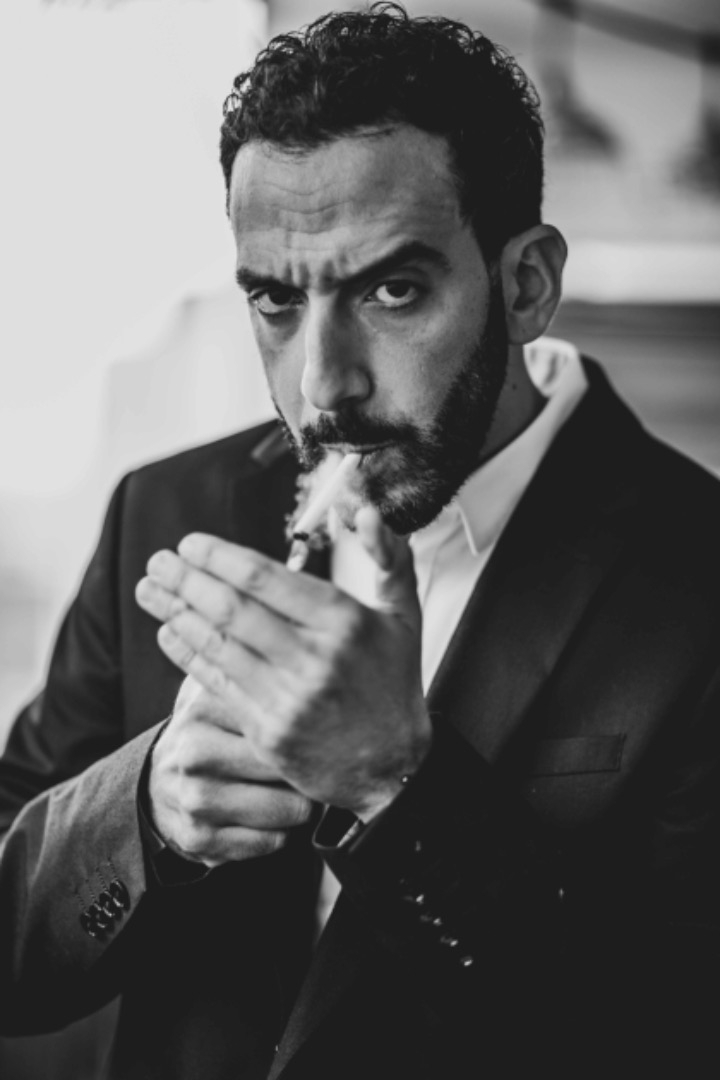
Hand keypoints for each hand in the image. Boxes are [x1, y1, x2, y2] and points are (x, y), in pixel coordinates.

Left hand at [136, 508, 431, 819]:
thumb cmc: (393, 681)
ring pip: (218, 644)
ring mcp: (289, 698)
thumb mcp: (405, 615)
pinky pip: (217, 683)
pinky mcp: (268, 731)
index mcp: (345, 622)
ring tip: (148, 589)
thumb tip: (367, 510)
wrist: (392, 767)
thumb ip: (389, 557)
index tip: (191, 543)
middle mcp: (315, 658)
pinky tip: (169, 630)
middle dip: (187, 579)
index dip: (220, 556)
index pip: (267, 578)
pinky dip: (188, 653)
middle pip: (233, 608)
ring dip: (176, 611)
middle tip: (159, 559)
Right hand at [148, 674, 314, 866]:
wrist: (160, 785)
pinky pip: (273, 842)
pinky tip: (268, 816)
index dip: (315, 725)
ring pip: (291, 809)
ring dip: (301, 804)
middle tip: (312, 761)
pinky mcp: (199, 838)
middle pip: (293, 763)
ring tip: (289, 788)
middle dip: (311, 767)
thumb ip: (257, 664)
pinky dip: (281, 832)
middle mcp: (195, 750)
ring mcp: (195, 798)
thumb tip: (301, 639)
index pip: (285, 717)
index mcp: (205, 705)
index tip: (327, 724)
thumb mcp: (223, 690)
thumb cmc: (213, 731)